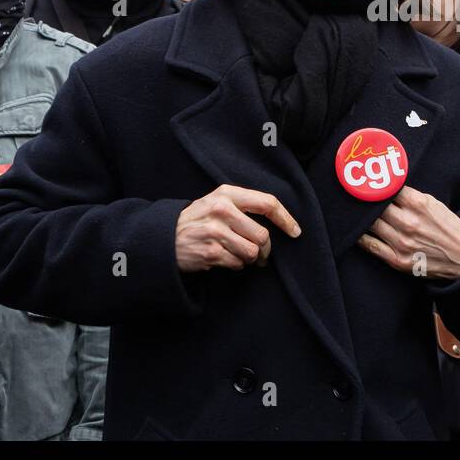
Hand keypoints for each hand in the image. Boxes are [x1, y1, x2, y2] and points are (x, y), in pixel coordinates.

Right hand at [175, 185, 300, 271]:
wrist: (164, 238)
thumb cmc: (198, 220)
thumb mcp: (217, 202)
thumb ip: (243, 206)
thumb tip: (280, 220)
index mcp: (227, 193)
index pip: (267, 203)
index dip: (286, 219)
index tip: (295, 232)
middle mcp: (222, 209)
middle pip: (263, 235)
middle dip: (265, 250)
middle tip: (260, 255)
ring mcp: (215, 231)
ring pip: (252, 252)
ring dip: (250, 259)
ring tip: (238, 255)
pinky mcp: (211, 252)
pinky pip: (238, 264)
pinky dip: (236, 265)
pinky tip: (224, 259)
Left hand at [357, 186, 459, 279]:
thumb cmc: (448, 228)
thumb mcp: (434, 204)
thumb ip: (411, 196)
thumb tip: (388, 188)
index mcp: (419, 204)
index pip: (388, 189)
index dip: (377, 185)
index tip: (369, 184)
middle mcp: (409, 222)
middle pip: (376, 206)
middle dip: (367, 201)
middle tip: (359, 197)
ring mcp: (402, 242)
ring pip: (371, 224)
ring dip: (363, 218)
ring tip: (357, 213)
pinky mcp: (398, 260)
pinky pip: (371, 246)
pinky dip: (361, 238)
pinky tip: (358, 232)